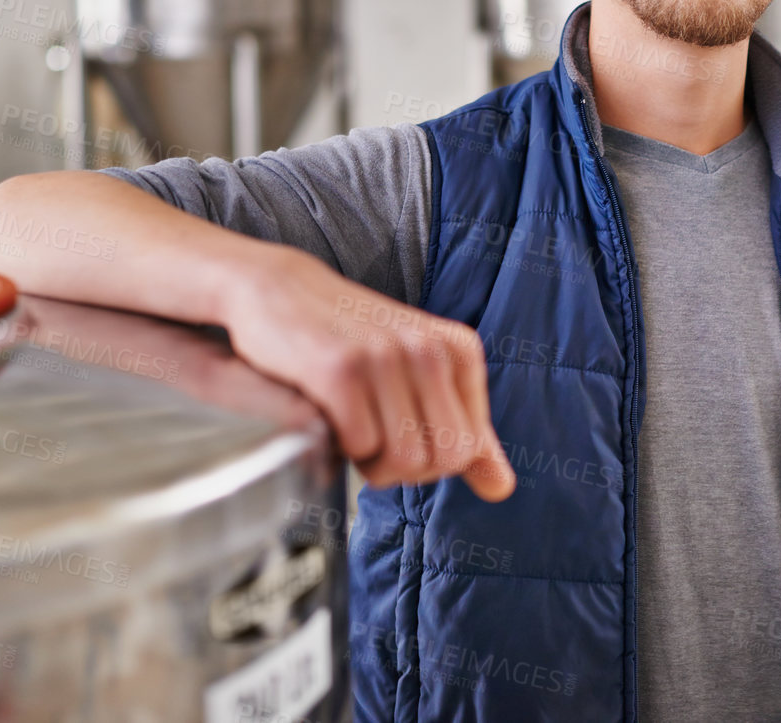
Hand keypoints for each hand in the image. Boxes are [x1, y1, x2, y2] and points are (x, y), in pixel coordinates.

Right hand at [222, 246, 515, 501]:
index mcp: (459, 350)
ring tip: (348, 421)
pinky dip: (339, 446)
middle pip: (442, 460)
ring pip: (403, 460)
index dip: (429, 459)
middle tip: (371, 435)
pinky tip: (326, 413)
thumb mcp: (420, 377)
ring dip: (368, 460)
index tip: (398, 429)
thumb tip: (501, 488)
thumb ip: (464, 432)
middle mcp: (429, 349)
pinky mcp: (341, 370)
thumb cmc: (351, 341)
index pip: (469, 448)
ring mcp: (385, 357)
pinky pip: (359, 447)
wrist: (279, 292)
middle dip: (403, 467)